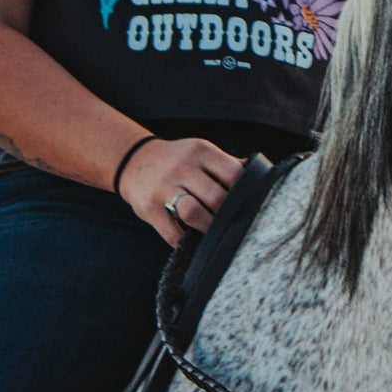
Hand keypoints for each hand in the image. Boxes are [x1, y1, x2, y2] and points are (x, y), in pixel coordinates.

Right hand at [117, 137, 244, 246]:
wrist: (134, 160)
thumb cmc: (177, 159)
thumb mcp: (200, 152)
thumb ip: (226, 162)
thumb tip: (258, 172)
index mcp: (200, 150)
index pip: (233, 173)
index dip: (243, 192)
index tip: (245, 203)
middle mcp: (182, 166)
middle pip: (216, 198)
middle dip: (227, 215)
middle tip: (230, 222)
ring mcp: (164, 187)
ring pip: (194, 213)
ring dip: (208, 228)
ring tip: (212, 232)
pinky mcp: (149, 208)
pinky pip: (172, 232)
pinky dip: (184, 241)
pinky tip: (190, 240)